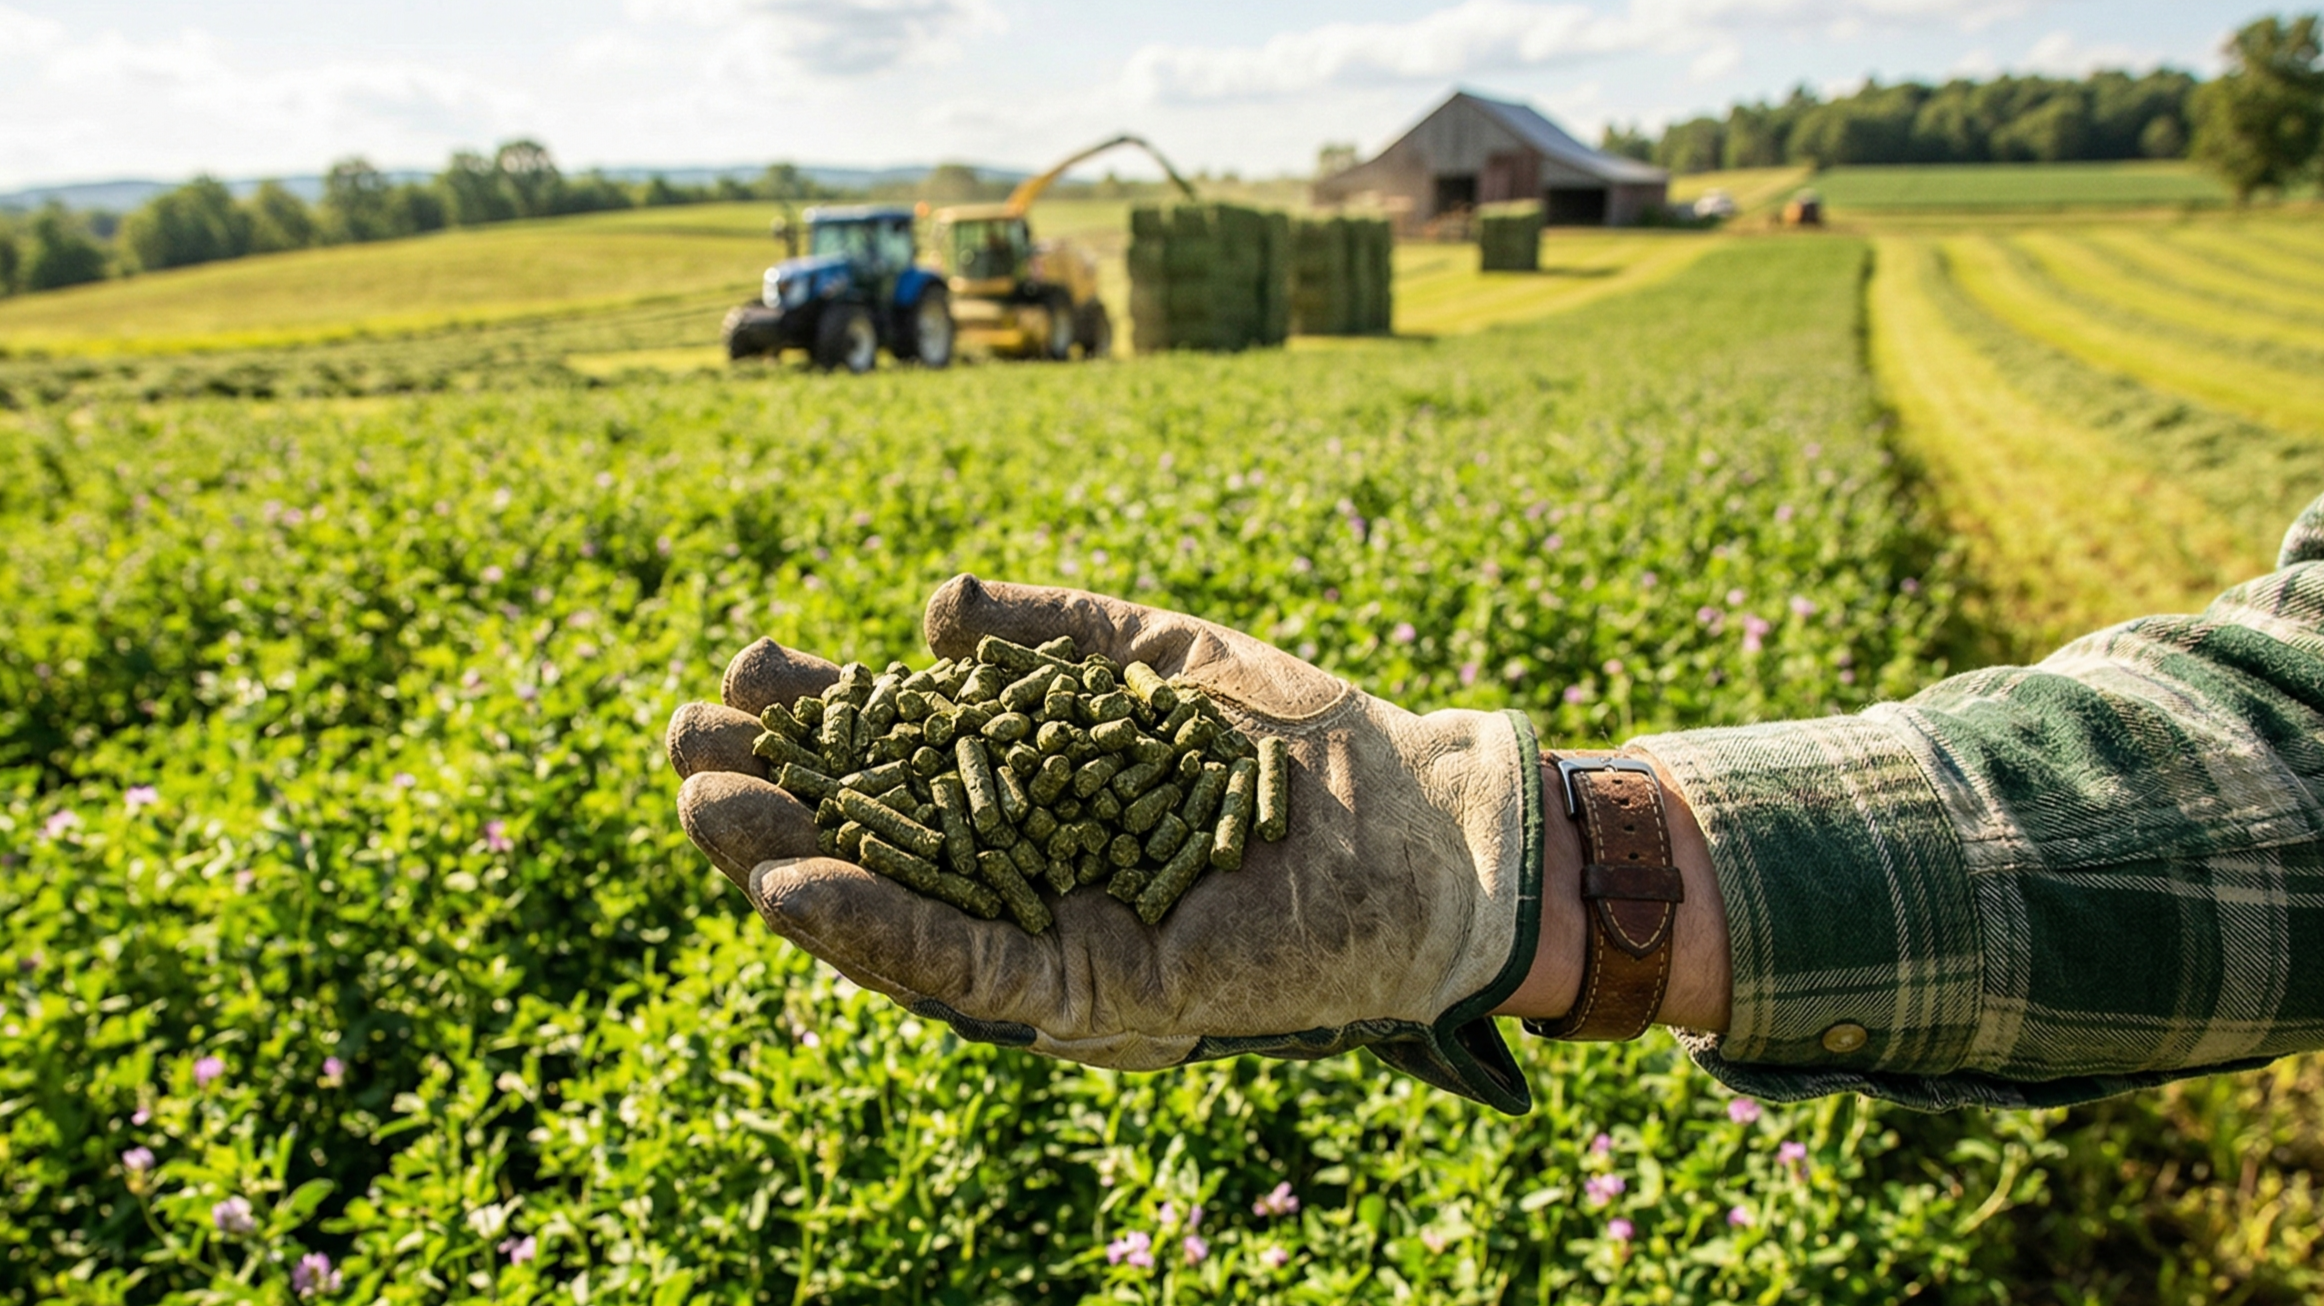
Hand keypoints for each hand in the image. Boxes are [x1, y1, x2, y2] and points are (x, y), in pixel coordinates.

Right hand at [665, 576, 1547, 1111]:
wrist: (1423, 824)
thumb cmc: (1302, 742)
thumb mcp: (1155, 663)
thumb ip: (1052, 637)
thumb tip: (934, 613)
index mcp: (1038, 802)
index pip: (901, 767)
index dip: (821, 725)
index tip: (745, 671)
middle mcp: (1029, 877)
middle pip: (873, 844)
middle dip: (772, 796)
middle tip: (680, 743)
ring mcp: (1053, 940)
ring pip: (895, 915)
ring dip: (788, 864)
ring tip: (699, 807)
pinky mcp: (1093, 995)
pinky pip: (964, 969)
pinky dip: (876, 930)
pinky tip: (797, 881)